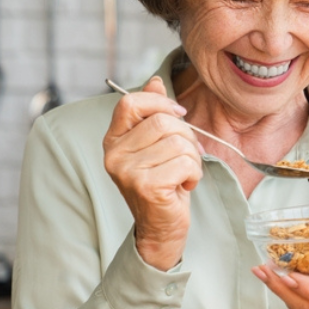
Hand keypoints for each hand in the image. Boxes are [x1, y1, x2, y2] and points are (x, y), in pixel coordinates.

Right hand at [103, 76, 202, 270]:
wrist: (162, 227)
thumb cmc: (163, 183)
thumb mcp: (157, 145)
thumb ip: (154, 113)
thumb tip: (155, 81)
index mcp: (114, 139)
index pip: (131, 102)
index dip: (161, 104)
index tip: (180, 116)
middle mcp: (114, 154)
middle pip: (164, 122)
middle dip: (187, 137)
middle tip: (186, 158)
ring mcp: (127, 170)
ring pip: (179, 142)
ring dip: (192, 159)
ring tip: (183, 174)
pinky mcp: (146, 186)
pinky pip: (186, 163)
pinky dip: (194, 174)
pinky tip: (183, 186)